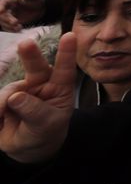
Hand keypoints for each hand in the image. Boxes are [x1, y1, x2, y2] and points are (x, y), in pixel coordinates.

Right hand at [0, 0, 45, 31]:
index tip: (0, 11)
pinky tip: (18, 30)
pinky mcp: (10, 23)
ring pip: (3, 22)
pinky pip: (7, 27)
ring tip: (19, 27)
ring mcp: (8, 16)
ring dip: (9, 26)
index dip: (0, 7)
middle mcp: (6, 8)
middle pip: (1, 14)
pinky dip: (12, 30)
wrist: (39, 9)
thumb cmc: (36, 0)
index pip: (2, 2)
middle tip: (15, 22)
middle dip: (6, 19)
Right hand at [0, 33, 76, 161]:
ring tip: (4, 118)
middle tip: (26, 43)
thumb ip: (34, 111)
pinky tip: (0, 120)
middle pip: (36, 67)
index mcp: (59, 88)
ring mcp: (21, 89)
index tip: (71, 36)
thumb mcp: (46, 125)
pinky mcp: (4, 96)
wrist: (27, 147)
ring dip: (5, 105)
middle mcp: (40, 84)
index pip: (64, 70)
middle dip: (30, 54)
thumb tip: (16, 96)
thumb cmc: (45, 132)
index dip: (67, 54)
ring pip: (10, 90)